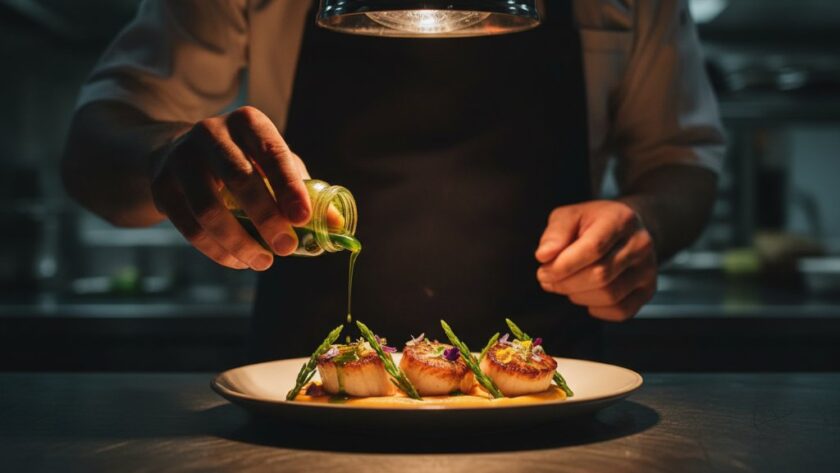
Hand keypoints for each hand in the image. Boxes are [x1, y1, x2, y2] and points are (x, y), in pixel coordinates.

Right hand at [150, 106, 310, 270]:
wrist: (181, 154)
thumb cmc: (244, 162)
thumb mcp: (277, 166)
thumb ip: (306, 192)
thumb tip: (336, 225)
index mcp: (248, 122)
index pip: (272, 152)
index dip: (289, 187)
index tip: (303, 219)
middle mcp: (210, 133)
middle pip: (239, 179)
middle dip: (266, 218)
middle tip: (286, 248)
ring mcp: (181, 158)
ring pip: (209, 209)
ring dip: (239, 242)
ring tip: (263, 262)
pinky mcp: (162, 187)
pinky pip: (190, 227)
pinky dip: (217, 251)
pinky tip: (238, 260)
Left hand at [535, 200, 657, 320]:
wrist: (626, 230)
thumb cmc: (592, 223)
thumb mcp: (570, 216)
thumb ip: (555, 233)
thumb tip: (544, 256)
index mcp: (621, 219)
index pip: (593, 248)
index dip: (564, 265)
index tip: (542, 271)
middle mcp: (641, 244)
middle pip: (600, 275)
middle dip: (566, 283)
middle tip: (547, 280)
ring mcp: (648, 269)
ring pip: (609, 296)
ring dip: (578, 295)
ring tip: (566, 284)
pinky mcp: (648, 290)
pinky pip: (620, 311)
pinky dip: (596, 309)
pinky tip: (586, 294)